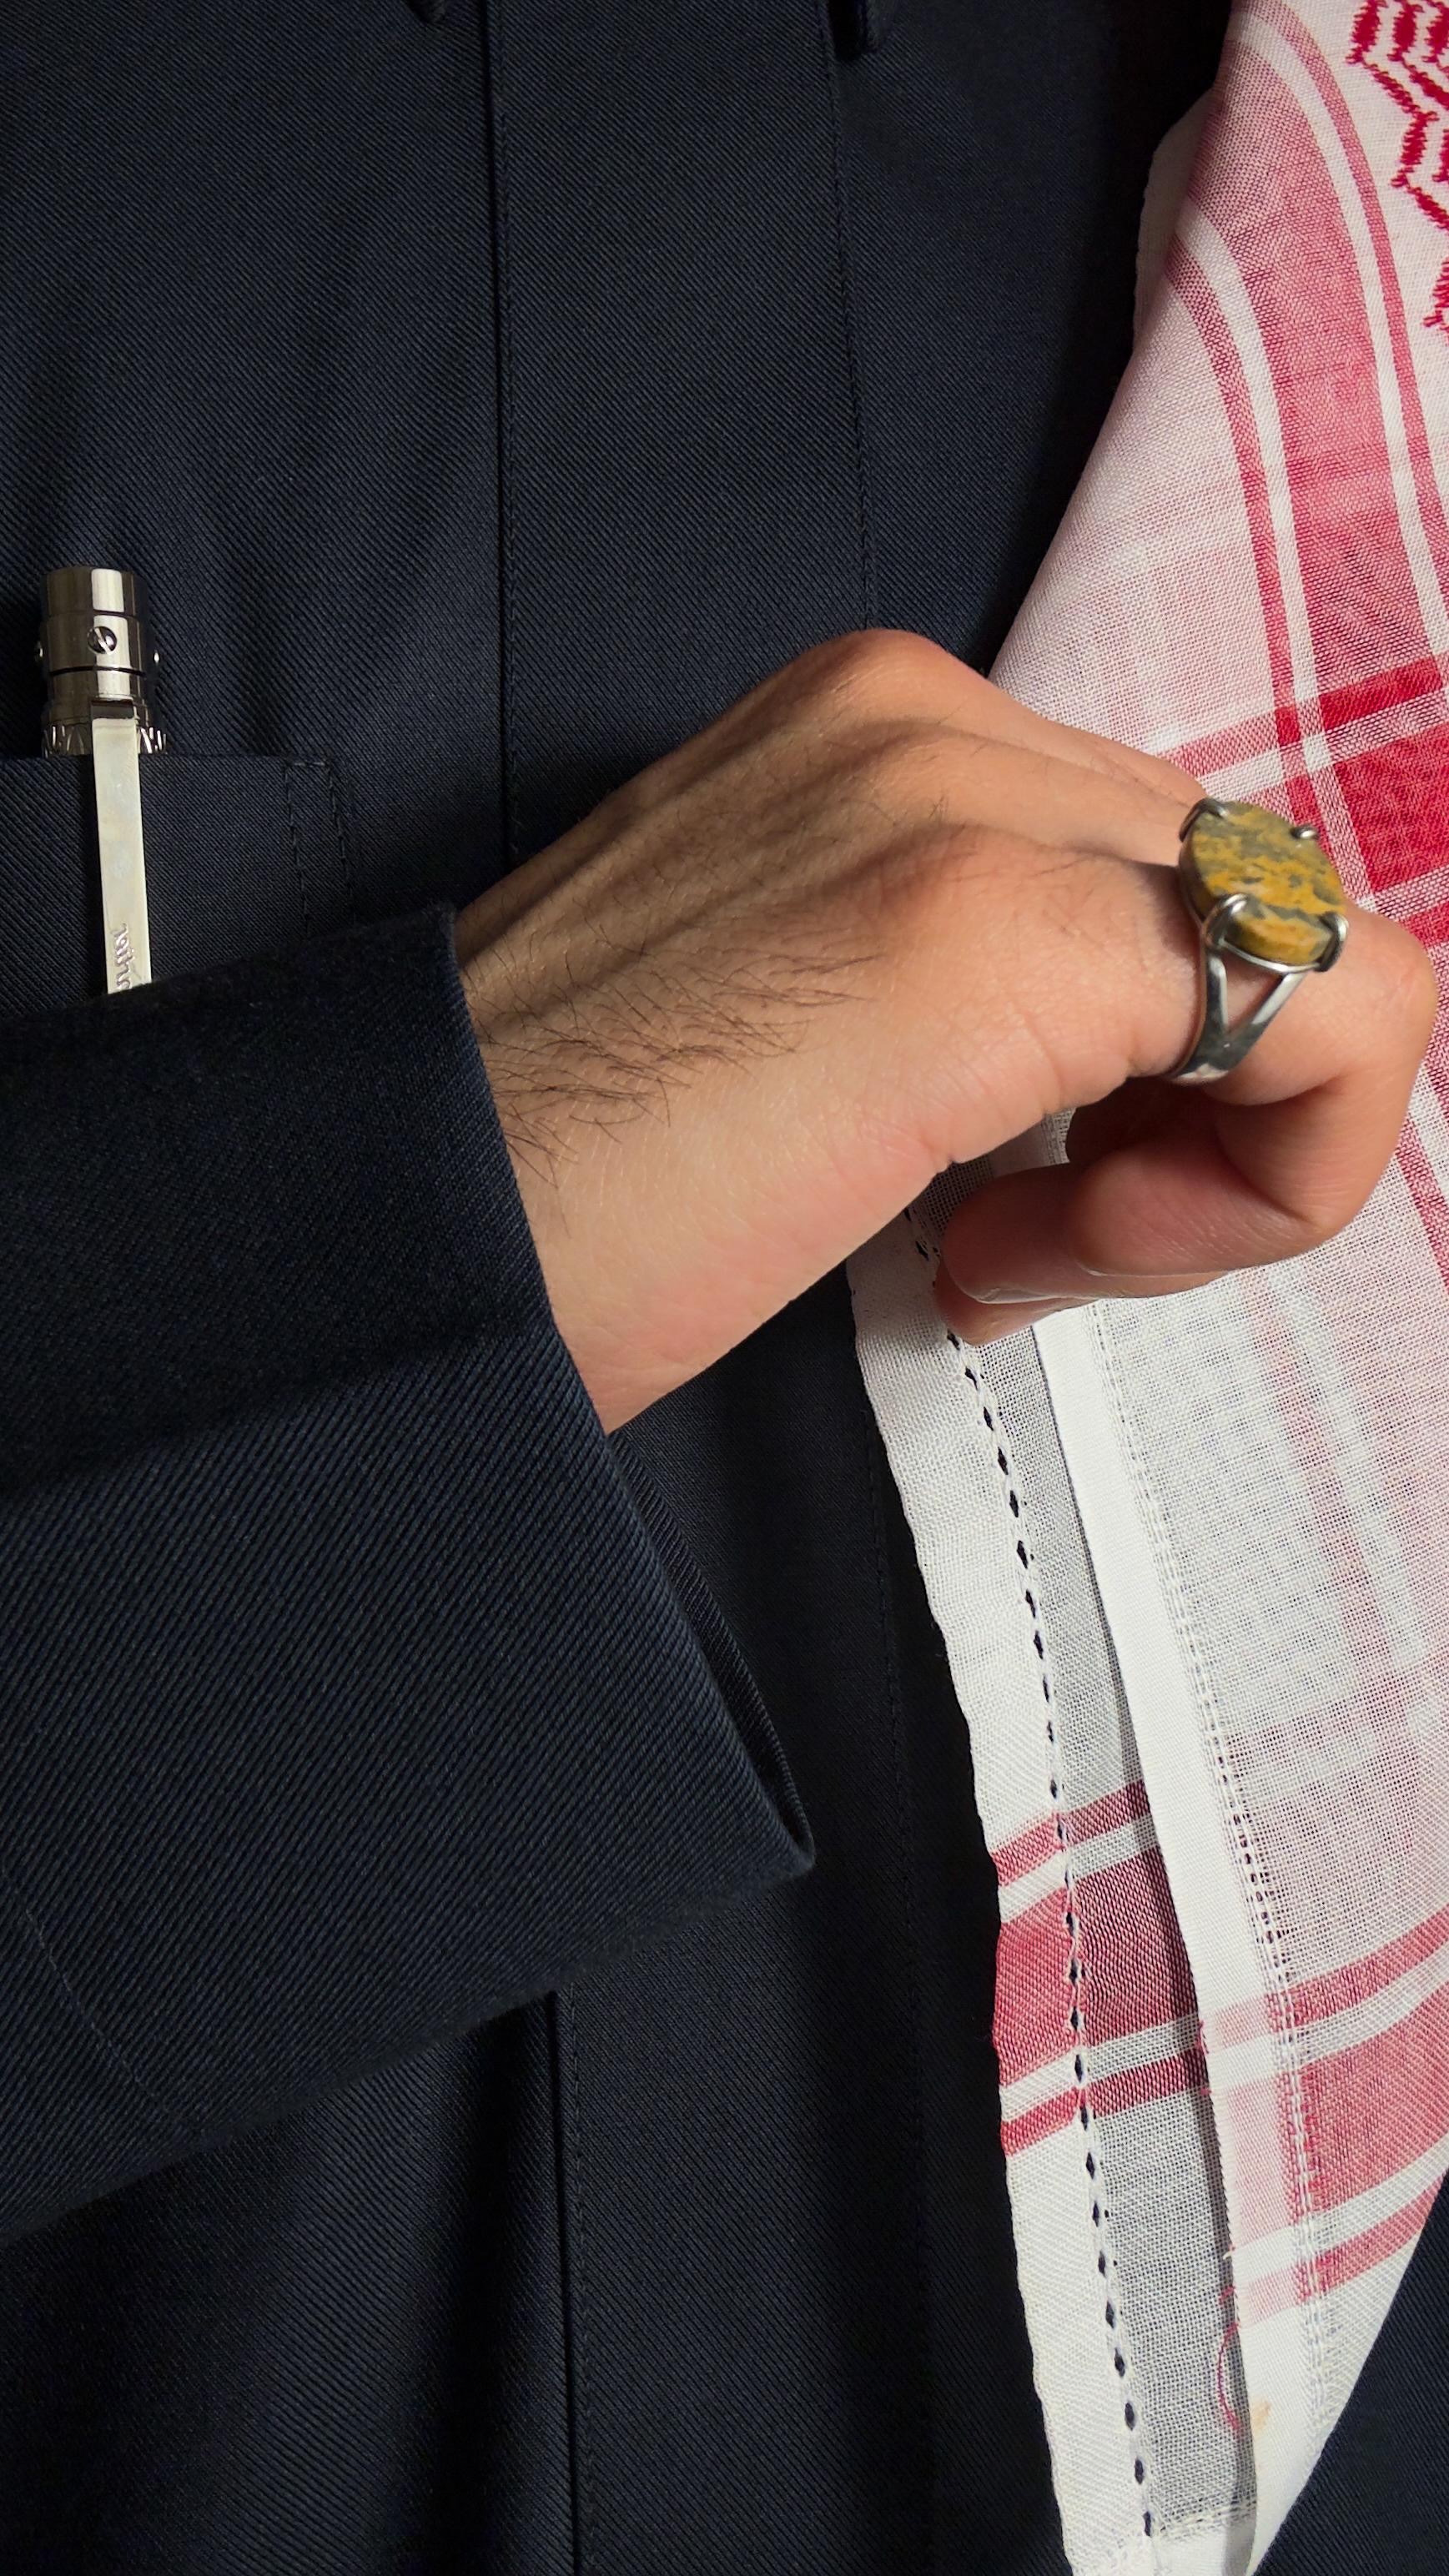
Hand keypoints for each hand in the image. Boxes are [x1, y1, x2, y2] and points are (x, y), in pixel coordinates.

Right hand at [453, 630, 1437, 1426]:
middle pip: (1245, 907)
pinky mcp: (994, 933)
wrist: (374, 1254)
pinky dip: (1259, 1183)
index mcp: (872, 727)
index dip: (1148, 1066)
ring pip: (1308, 955)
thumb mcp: (792, 1015)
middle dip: (1187, 1113)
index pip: (1163, 872)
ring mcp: (956, 804)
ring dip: (1206, 1155)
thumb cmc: (555, 1177)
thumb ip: (958, 982)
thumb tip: (1137, 1062)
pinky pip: (1332, 1018)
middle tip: (1024, 1243)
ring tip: (1008, 1251)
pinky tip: (1035, 1259)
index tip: (1020, 1199)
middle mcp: (924, 719)